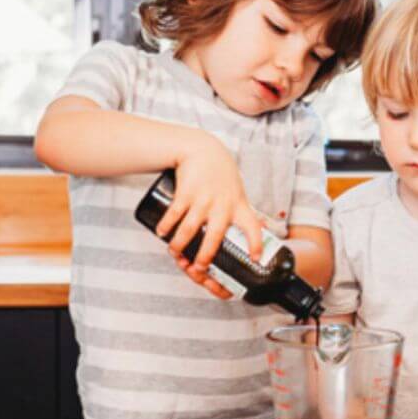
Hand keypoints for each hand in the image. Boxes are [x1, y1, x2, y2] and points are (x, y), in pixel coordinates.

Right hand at [154, 132, 261, 299]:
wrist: (203, 150)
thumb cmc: (220, 175)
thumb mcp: (236, 192)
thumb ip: (237, 212)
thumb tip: (242, 236)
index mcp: (238, 206)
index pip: (252, 227)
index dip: (256, 244)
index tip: (255, 258)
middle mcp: (222, 204)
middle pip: (215, 236)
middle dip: (206, 255)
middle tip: (199, 269)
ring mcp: (203, 199)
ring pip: (189, 229)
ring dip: (179, 244)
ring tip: (174, 253)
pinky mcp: (186, 192)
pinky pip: (174, 214)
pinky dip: (166, 226)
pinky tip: (162, 233)